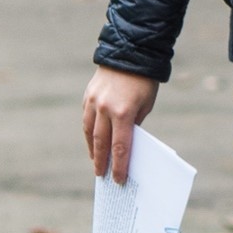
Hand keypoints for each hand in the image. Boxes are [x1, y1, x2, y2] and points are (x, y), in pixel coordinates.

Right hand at [82, 67, 159, 183]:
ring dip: (92, 149)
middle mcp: (105, 109)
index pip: (120, 146)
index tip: (119, 179)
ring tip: (96, 161)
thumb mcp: (146, 105)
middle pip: (101, 143)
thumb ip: (134, 124)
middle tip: (101, 176)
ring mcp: (94, 102)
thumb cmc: (144, 82)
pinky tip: (92, 141)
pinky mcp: (88, 96)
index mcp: (124, 112)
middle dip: (102, 161)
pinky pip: (86, 119)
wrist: (129, 52)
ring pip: (89, 132)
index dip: (119, 165)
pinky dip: (89, 132)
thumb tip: (125, 143)